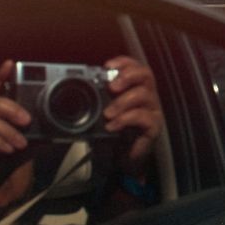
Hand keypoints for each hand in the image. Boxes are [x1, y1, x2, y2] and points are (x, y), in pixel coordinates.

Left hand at [103, 56, 162, 177]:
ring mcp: (152, 111)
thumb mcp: (98, 116)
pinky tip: (113, 127)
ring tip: (107, 114)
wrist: (119, 162)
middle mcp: (146, 96)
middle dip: (127, 76)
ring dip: (123, 102)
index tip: (107, 66)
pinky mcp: (154, 127)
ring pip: (143, 95)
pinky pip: (144, 117)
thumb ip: (92, 102)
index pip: (135, 67)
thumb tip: (70, 91)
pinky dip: (126, 120)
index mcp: (134, 89)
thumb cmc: (110, 135)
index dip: (124, 62)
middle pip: (146, 74)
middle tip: (112, 87)